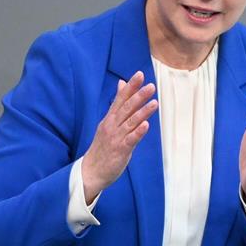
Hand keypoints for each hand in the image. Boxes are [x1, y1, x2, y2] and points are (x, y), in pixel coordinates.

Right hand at [82, 71, 157, 203]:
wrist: (91, 171)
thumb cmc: (103, 146)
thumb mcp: (109, 122)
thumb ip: (118, 104)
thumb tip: (122, 84)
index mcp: (110, 118)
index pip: (121, 99)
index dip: (130, 87)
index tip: (140, 74)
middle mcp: (112, 125)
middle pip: (126, 108)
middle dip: (138, 96)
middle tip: (151, 86)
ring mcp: (116, 137)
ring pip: (131, 122)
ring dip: (143, 112)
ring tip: (154, 102)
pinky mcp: (120, 150)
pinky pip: (130, 140)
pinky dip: (138, 132)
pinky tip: (146, 125)